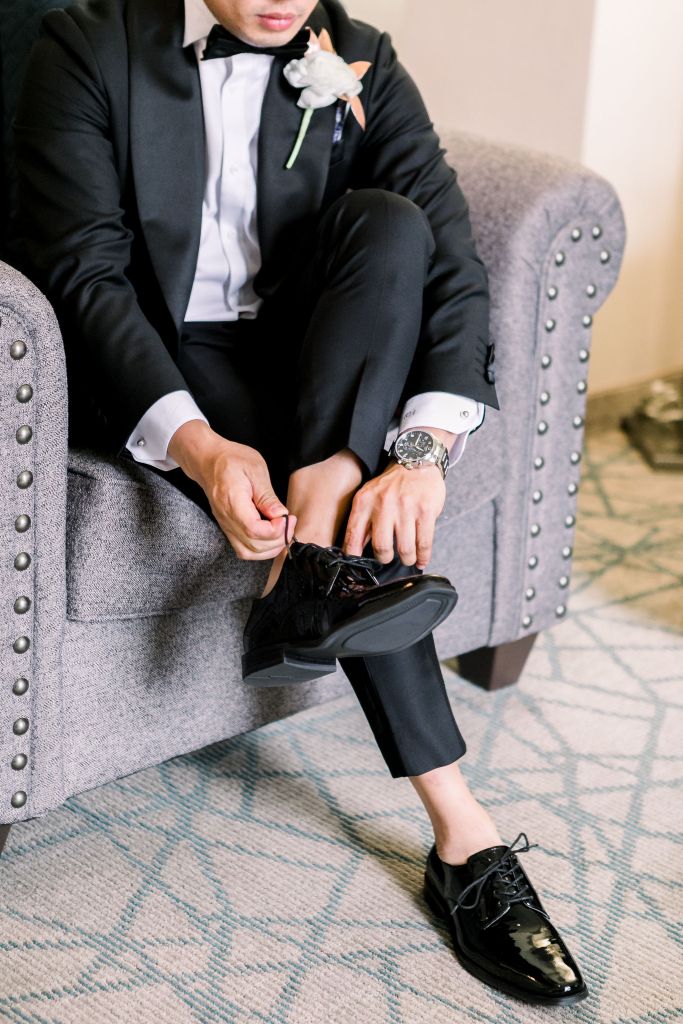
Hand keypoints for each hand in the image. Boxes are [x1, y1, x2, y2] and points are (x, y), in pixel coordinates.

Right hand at [168, 421, 295, 559]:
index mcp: (233, 502)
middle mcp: (226, 518)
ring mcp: (225, 525)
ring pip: (248, 552)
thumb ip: (267, 496)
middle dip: (277, 540)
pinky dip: (260, 549)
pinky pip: (243, 549)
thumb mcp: (255, 470)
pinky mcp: (228, 528)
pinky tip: (272, 537)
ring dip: (270, 549)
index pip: (254, 530)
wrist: (208, 460)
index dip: (275, 530)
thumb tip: (281, 515)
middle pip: (253, 546)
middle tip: (290, 523)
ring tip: (283, 531)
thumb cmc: (232, 460)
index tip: (288, 518)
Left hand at [343, 460, 445, 569]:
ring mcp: (406, 508)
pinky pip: (424, 543)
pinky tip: (422, 559)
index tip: (358, 566)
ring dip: (407, 559)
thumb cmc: (392, 484)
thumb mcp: (369, 496)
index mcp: (365, 501)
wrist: (417, 460)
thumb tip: (355, 550)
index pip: (353, 535)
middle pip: (382, 547)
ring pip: (405, 549)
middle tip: (388, 558)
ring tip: (408, 558)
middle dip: (385, 559)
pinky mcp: (426, 511)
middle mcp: (384, 504)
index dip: (355, 556)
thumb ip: (362, 522)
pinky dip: (423, 556)